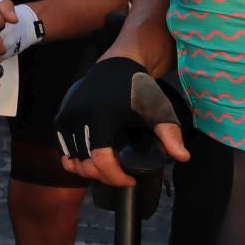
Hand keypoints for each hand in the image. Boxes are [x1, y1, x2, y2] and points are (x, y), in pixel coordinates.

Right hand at [53, 59, 190, 185]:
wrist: (116, 65)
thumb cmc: (139, 88)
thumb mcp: (159, 109)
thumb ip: (170, 134)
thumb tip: (183, 158)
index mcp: (100, 115)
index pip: (101, 159)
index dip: (116, 177)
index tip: (131, 180)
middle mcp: (78, 117)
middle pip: (85, 164)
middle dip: (105, 177)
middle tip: (122, 177)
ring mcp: (66, 118)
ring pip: (71, 161)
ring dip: (90, 172)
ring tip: (109, 171)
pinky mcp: (60, 118)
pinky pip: (63, 152)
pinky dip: (76, 162)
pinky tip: (93, 162)